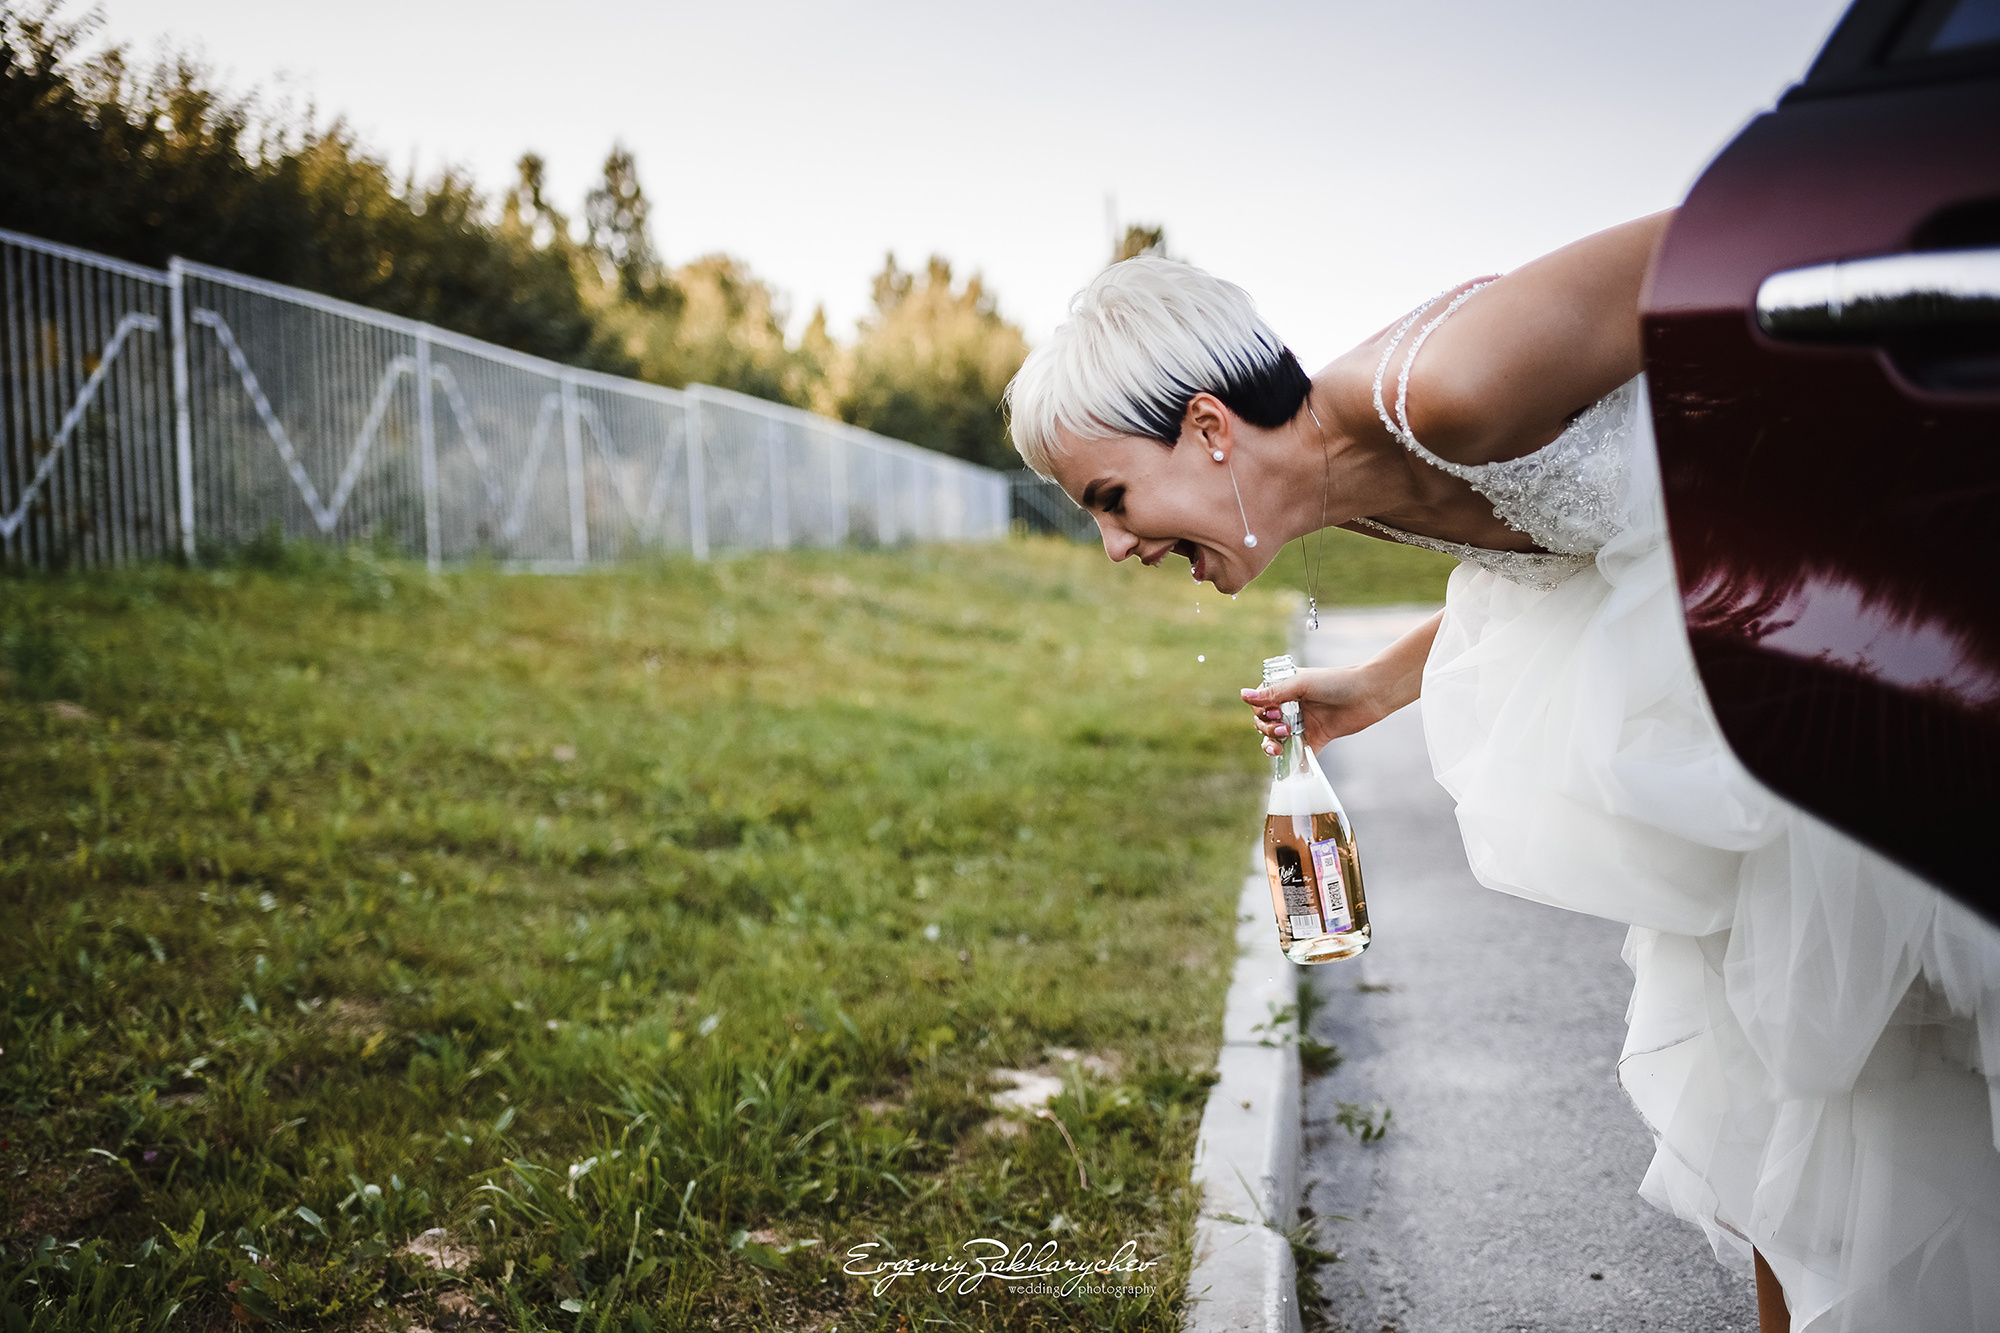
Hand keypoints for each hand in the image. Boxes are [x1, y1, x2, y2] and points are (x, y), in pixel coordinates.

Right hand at [1240, 665, 1394, 755]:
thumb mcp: (1301, 685)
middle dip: (1267, 729)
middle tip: (1283, 729)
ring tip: (1282, 742)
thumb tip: (1243, 695)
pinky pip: (1298, 754)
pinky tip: (1288, 768)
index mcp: (1284, 690)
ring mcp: (1302, 724)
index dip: (1261, 712)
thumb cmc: (1335, 682)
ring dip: (1272, 744)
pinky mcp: (1315, 739)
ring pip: (1276, 740)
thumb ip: (1273, 694)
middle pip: (1265, 724)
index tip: (1273, 713)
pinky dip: (1291, 762)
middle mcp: (1290, 707)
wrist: (1367, 695)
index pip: (1260, 705)